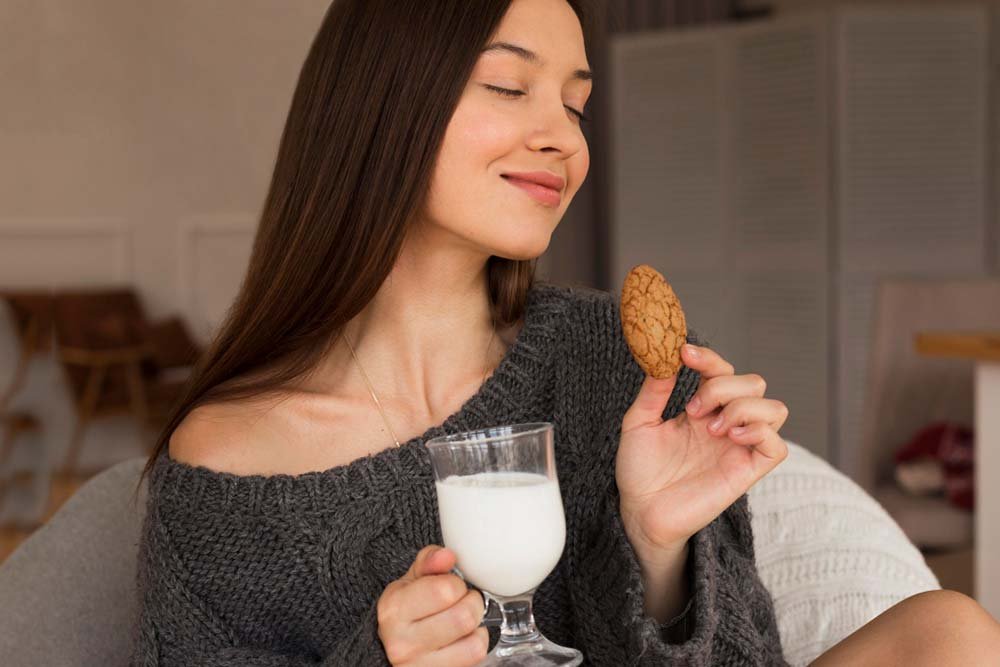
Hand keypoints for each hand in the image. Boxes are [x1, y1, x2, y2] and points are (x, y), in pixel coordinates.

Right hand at [377, 545, 487, 665]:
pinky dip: (476, 644)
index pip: (445, 590)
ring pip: (474, 643)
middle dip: (471, 603)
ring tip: (463, 620)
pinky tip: (463, 638)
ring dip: (475, 627)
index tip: (450, 586)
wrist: (391, 648)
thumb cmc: (407, 610)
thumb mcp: (411, 580)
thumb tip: (447, 555)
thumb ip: (429, 561)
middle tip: (462, 602)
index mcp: (394, 608)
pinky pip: (475, 657)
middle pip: (464, 617)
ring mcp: (418, 665)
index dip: (456, 583)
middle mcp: (402, 641)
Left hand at [616, 343, 788, 566]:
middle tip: (692, 409)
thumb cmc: (639, 469)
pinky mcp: (747, 471)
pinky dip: (760, 432)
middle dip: (723, 386)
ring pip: (775, 408)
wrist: (639, 510)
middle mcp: (725, 423)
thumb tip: (664, 356)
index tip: (683, 353)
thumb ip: (654, 390)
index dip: (709, 357)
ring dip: (744, 407)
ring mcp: (739, 446)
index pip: (722, 370)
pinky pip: (777, 446)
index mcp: (702, 407)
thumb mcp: (638, 422)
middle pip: (754, 383)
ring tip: (711, 427)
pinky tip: (730, 436)